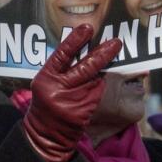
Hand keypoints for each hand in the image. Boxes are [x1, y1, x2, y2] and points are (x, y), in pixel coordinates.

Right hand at [24, 26, 121, 161]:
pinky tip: (101, 84)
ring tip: (110, 57)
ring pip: (96, 79)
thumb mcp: (46, 83)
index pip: (61, 56)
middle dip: (102, 54)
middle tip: (116, 42)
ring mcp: (74, 101)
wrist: (46, 133)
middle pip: (85, 67)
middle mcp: (59, 90)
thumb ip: (61, 68)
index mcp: (45, 79)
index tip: (88, 27)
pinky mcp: (86, 111)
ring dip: (104, 69)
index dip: (75, 41)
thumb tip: (83, 47)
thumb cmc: (46, 103)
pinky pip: (98, 91)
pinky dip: (101, 84)